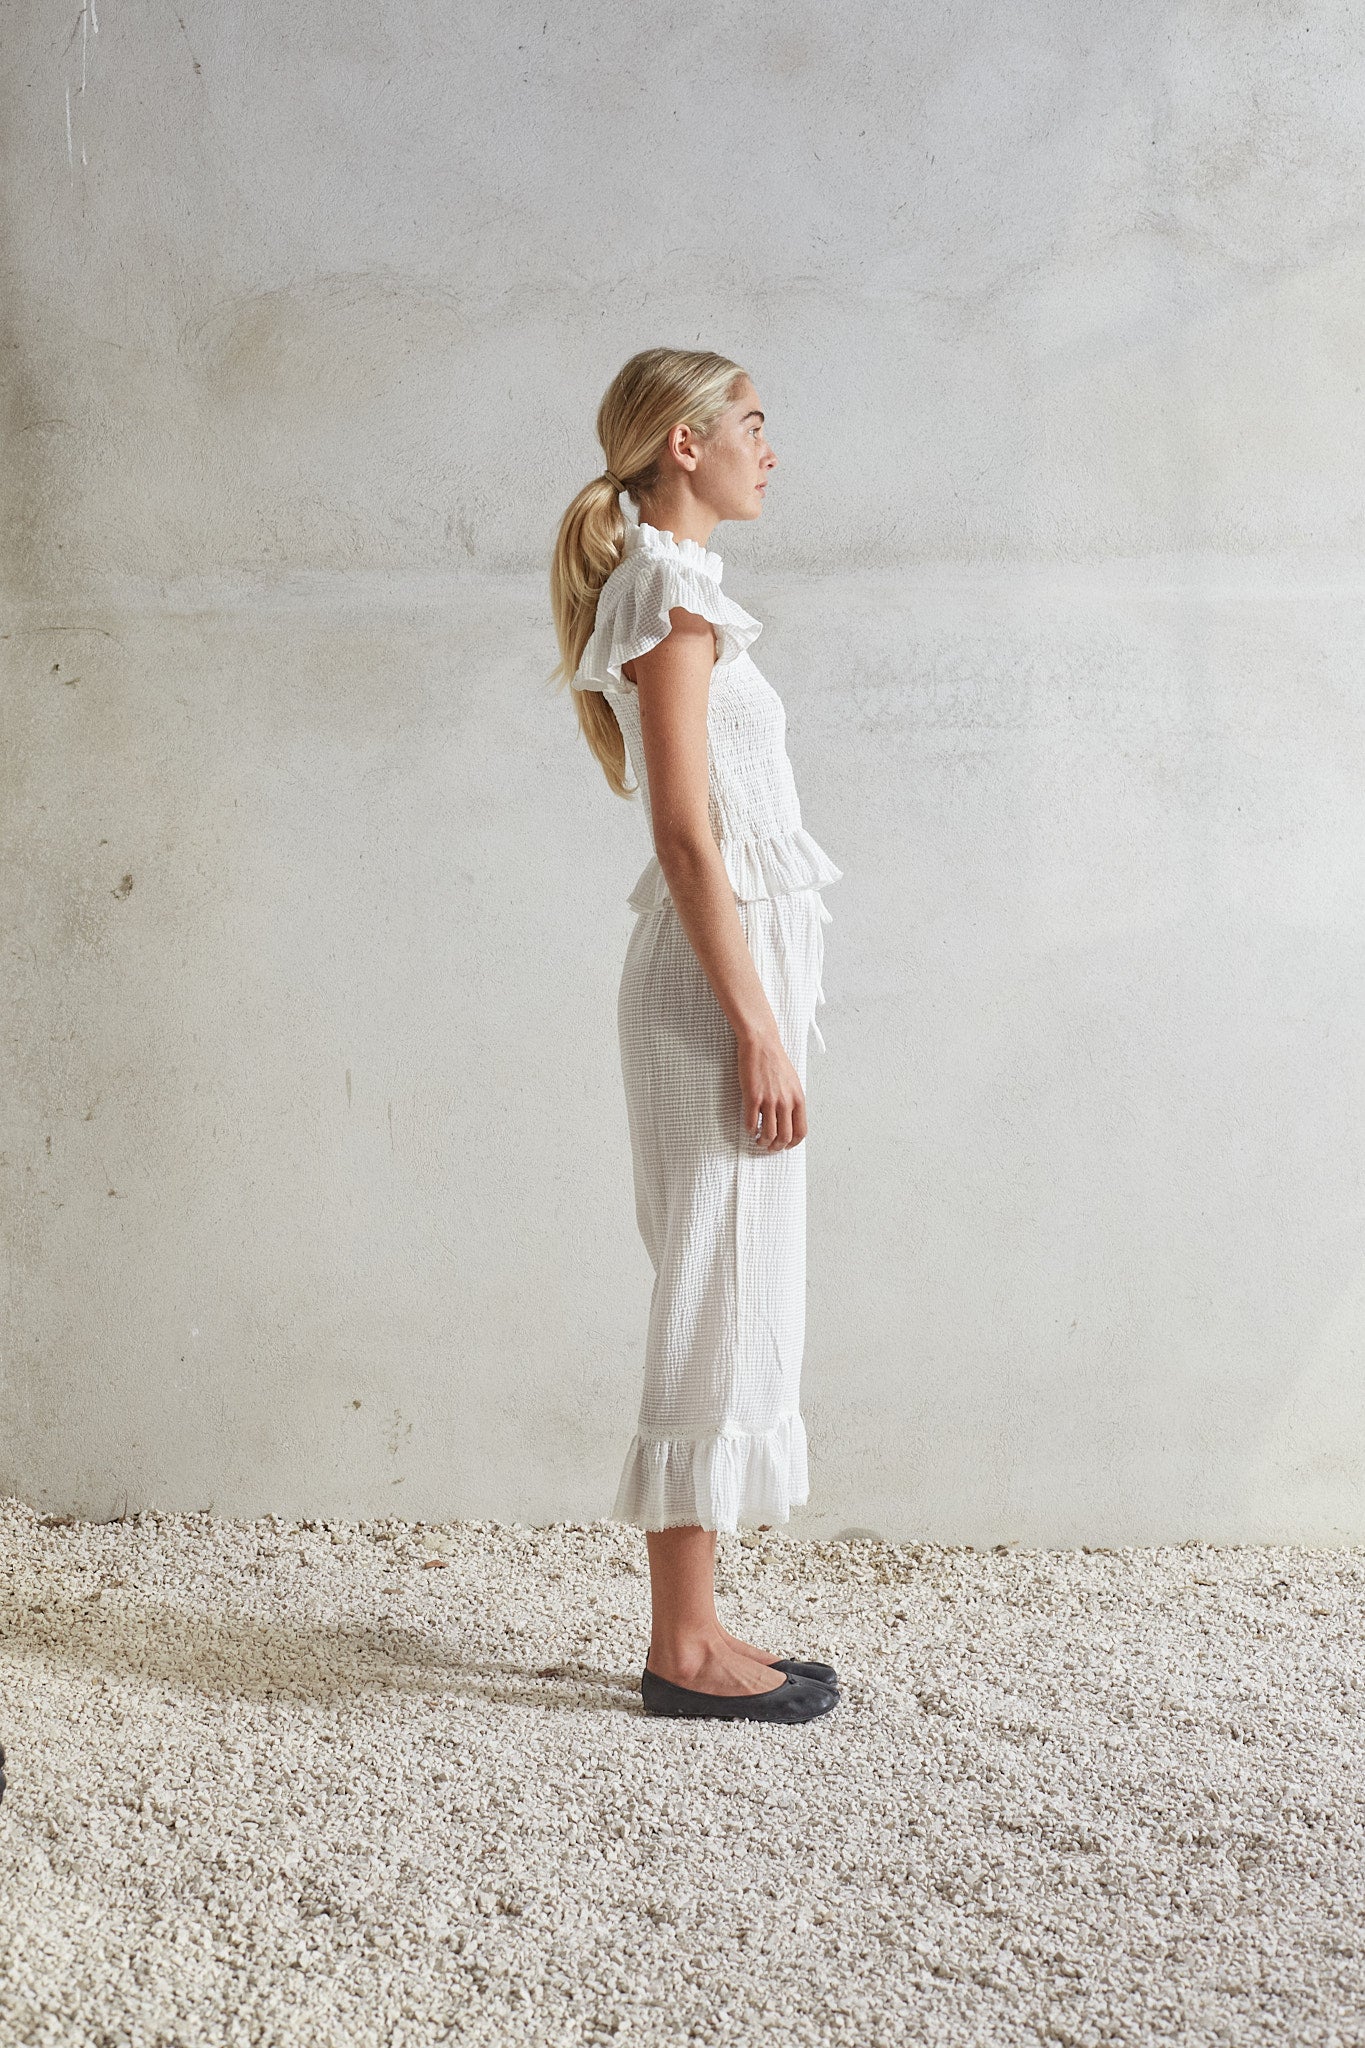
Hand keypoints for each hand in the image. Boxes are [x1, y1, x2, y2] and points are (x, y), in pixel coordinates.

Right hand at [738, 1031, 806, 1150]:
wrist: (762, 1044)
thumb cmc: (775, 1061)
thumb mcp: (793, 1082)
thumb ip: (792, 1101)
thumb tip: (789, 1119)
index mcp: (798, 1099)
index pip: (801, 1131)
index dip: (792, 1143)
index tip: (785, 1145)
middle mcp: (786, 1102)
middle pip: (785, 1137)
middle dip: (776, 1147)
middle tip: (769, 1147)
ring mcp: (769, 1100)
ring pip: (768, 1134)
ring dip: (762, 1142)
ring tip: (758, 1140)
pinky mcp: (752, 1097)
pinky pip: (751, 1122)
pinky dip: (750, 1130)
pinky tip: (749, 1128)